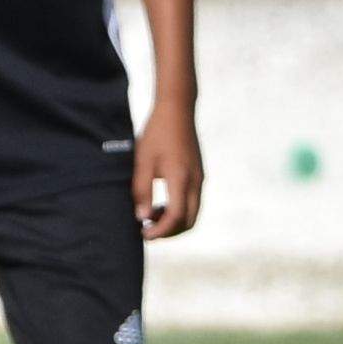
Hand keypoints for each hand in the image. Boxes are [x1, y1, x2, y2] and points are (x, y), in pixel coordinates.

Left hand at [134, 98, 204, 240]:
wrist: (177, 110)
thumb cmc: (156, 134)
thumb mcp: (142, 161)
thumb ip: (142, 190)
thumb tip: (142, 217)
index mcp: (180, 178)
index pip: (175, 217)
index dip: (160, 230)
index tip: (143, 233)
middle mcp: (195, 182)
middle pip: (189, 222)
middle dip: (169, 232)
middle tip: (147, 229)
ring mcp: (200, 179)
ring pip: (192, 214)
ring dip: (174, 222)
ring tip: (152, 215)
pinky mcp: (199, 175)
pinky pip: (193, 202)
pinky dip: (179, 211)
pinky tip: (161, 203)